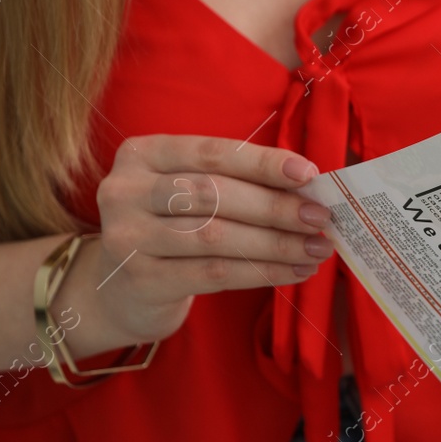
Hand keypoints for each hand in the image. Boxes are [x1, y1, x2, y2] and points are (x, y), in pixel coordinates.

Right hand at [87, 135, 334, 344]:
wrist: (119, 289)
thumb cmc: (171, 229)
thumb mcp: (189, 195)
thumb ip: (236, 183)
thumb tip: (307, 189)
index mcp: (142, 154)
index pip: (211, 152)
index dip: (262, 163)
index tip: (309, 173)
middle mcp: (125, 189)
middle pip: (213, 193)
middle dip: (275, 206)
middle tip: (321, 218)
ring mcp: (127, 236)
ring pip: (216, 236)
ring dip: (276, 244)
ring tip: (317, 249)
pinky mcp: (141, 279)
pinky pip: (214, 273)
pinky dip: (262, 272)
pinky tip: (295, 272)